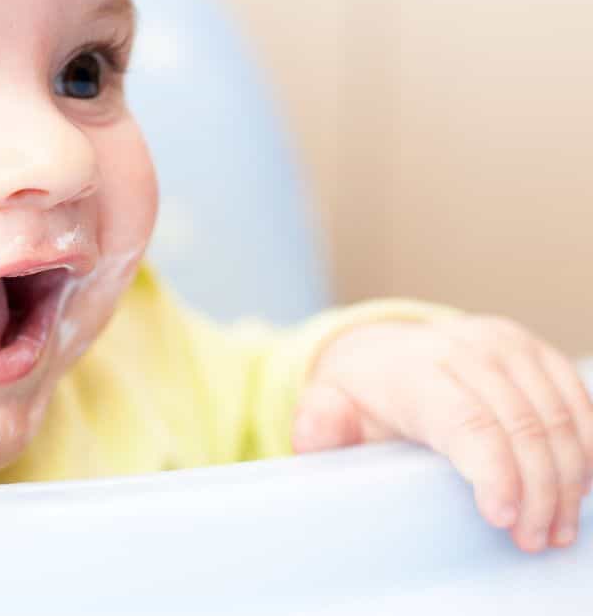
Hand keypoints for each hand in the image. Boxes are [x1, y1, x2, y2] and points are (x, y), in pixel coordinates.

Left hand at [292, 317, 592, 551]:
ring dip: (566, 479)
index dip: (495, 472)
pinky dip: (582, 449)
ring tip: (553, 526)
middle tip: (532, 539)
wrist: (383, 351)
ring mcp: (506, 345)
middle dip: (536, 491)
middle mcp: (465, 348)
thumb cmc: (362, 395)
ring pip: (557, 418)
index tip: (503, 519)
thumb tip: (317, 428)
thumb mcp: (329, 411)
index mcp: (415, 369)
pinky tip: (573, 488)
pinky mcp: (535, 350)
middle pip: (522, 428)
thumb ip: (320, 424)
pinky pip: (577, 403)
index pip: (469, 423)